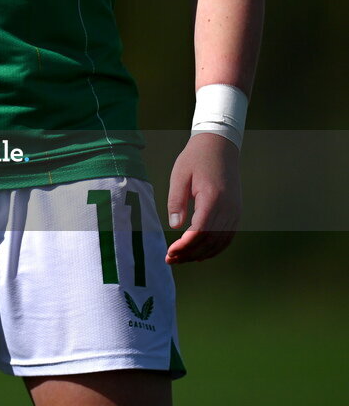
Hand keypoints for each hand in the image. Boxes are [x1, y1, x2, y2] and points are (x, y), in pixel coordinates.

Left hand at [165, 132, 240, 263]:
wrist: (220, 145)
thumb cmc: (196, 158)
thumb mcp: (180, 175)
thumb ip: (177, 200)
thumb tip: (175, 227)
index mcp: (212, 198)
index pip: (200, 231)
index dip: (185, 246)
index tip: (170, 252)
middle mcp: (227, 208)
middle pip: (210, 241)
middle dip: (189, 254)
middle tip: (171, 259)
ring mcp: (235, 212)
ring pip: (220, 243)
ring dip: (201, 254)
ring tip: (181, 258)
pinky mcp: (236, 212)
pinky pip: (227, 237)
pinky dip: (214, 248)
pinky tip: (199, 253)